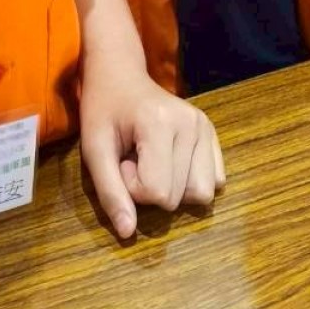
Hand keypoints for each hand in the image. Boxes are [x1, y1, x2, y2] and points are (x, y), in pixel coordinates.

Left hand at [79, 58, 224, 239]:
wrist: (121, 75)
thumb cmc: (103, 110)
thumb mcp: (94, 149)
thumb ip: (110, 192)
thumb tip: (128, 233)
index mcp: (161, 124)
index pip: (157, 192)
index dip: (132, 187)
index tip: (121, 160)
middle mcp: (191, 124)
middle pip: (179, 198)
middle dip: (151, 189)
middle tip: (134, 158)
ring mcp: (206, 127)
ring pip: (202, 195)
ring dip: (173, 188)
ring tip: (151, 160)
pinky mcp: (213, 132)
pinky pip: (214, 182)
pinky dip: (190, 181)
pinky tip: (170, 160)